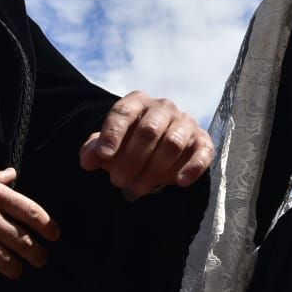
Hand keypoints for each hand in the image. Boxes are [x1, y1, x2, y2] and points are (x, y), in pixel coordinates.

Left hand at [79, 91, 213, 197]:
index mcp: (138, 102)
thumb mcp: (109, 146)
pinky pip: (202, 152)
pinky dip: (192, 167)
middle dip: (131, 159)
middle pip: (148, 130)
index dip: (112, 134)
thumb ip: (95, 150)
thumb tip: (88, 161)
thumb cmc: (129, 145)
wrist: (160, 148)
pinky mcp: (203, 141)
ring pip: (172, 143)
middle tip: (117, 181)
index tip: (103, 157)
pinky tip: (179, 182)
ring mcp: (185, 123)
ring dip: (154, 169)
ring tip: (137, 189)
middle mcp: (163, 108)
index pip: (124, 112)